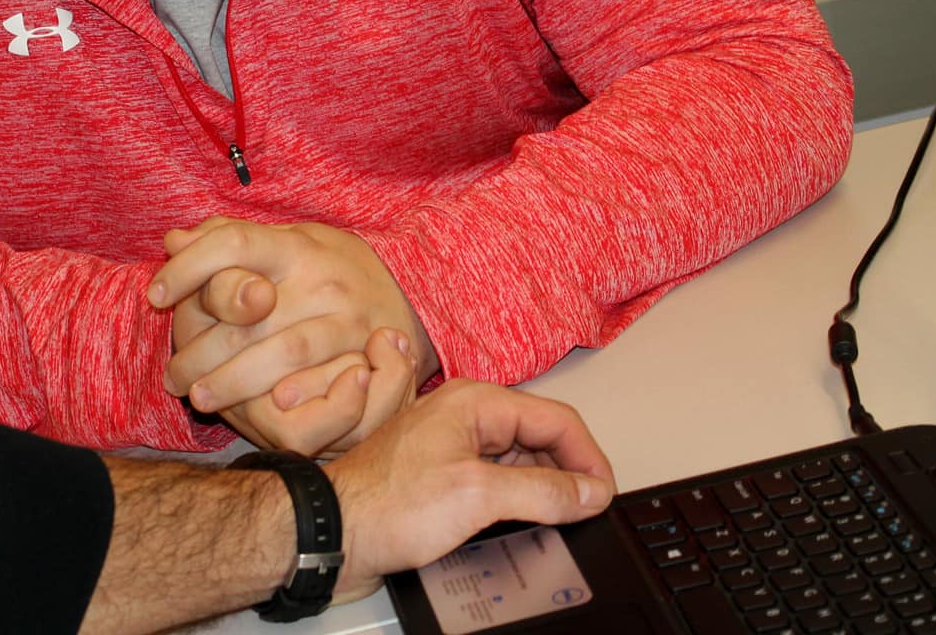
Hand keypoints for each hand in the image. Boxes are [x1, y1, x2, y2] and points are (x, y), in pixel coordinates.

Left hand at [150, 218, 439, 436]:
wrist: (411, 292)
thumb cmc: (331, 268)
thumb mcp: (288, 240)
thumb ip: (230, 239)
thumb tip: (173, 239)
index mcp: (294, 245)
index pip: (232, 244)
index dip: (188, 268)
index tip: (156, 296)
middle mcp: (320, 279)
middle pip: (249, 312)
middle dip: (200, 350)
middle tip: (173, 376)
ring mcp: (346, 317)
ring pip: (283, 352)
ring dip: (235, 380)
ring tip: (200, 397)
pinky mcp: (367, 353)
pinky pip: (325, 380)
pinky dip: (292, 395)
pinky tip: (263, 410)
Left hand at [322, 379, 616, 602]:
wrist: (333, 533)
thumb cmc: (385, 505)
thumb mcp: (477, 495)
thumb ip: (542, 491)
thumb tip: (588, 491)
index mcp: (476, 403)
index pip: (557, 419)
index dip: (588, 458)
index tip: (602, 495)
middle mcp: (466, 417)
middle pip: (541, 436)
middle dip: (568, 472)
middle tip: (586, 511)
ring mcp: (454, 446)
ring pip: (520, 459)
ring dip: (544, 487)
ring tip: (560, 520)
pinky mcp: (444, 476)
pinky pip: (497, 479)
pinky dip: (519, 498)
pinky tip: (524, 522)